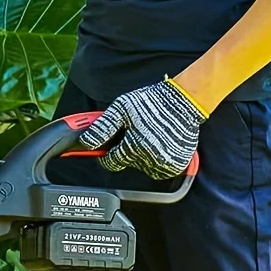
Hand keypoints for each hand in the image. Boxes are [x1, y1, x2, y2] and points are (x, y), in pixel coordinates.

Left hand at [79, 79, 204, 176]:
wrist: (184, 101)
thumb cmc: (151, 103)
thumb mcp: (121, 109)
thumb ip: (102, 128)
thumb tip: (86, 142)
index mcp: (134, 146)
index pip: (111, 161)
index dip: (107, 153)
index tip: (111, 145)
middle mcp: (150, 158)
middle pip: (127, 163)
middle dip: (127, 150)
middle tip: (135, 132)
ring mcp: (165, 163)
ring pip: (143, 167)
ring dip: (142, 155)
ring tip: (149, 135)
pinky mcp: (176, 164)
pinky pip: (159, 169)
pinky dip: (156, 159)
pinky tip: (159, 143)